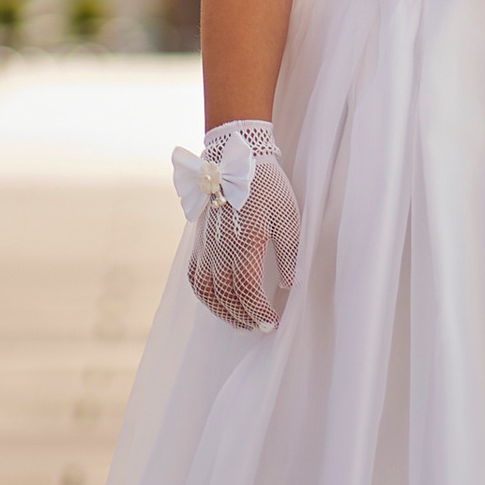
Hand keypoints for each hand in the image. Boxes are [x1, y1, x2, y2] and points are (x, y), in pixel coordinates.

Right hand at [171, 121, 299, 329]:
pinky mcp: (198, 241)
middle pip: (227, 296)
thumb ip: (289, 252)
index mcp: (245, 241)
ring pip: (207, 291)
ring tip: (241, 322)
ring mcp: (205, 246)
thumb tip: (289, 284)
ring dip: (223, 312)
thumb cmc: (267, 184)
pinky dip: (205, 296)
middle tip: (261, 327)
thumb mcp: (288, 215)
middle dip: (245, 317)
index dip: (260, 313)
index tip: (273, 324)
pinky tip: (218, 302)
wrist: (236, 157)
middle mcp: (220, 248)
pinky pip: (195, 277)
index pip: (249, 290)